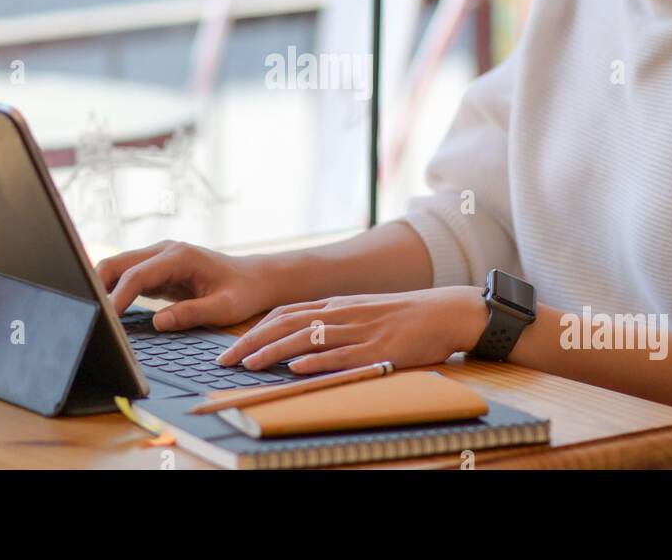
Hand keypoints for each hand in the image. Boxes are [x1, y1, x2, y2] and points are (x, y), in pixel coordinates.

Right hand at [97, 240, 282, 330]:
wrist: (255, 278)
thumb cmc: (242, 292)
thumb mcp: (223, 308)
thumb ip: (192, 314)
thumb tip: (158, 322)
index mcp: (179, 257)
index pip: (136, 276)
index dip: (117, 298)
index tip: (105, 321)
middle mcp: (164, 251)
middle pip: (116, 264)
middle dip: (97, 288)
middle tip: (86, 317)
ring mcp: (158, 258)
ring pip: (116, 268)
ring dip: (101, 289)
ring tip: (91, 317)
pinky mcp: (156, 270)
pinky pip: (126, 278)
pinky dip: (113, 292)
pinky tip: (107, 314)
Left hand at [214, 286, 488, 374]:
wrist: (445, 311)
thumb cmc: (404, 315)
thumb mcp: (363, 311)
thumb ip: (335, 321)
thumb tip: (304, 339)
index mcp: (337, 303)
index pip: (285, 313)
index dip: (256, 329)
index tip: (232, 345)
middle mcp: (341, 313)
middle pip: (286, 324)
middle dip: (252, 341)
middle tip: (226, 360)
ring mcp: (358, 331)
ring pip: (308, 339)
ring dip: (275, 352)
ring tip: (250, 365)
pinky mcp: (377, 350)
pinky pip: (342, 355)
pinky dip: (317, 362)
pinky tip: (296, 368)